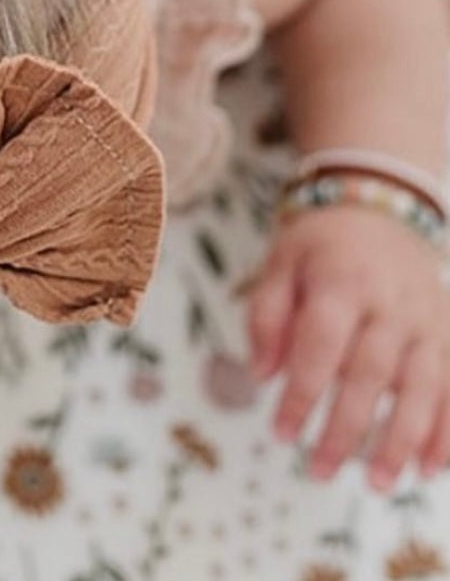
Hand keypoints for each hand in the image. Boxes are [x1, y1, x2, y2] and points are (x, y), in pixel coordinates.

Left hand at [246, 204, 449, 489]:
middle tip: (319, 470)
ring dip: (399, 441)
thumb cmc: (319, 244)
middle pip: (370, 375)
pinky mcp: (448, 335)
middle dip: (346, 429)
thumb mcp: (279, 262)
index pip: (321, 345)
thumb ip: (267, 316)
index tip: (281, 433)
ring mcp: (427, 321)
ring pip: (419, 389)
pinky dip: (446, 432)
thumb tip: (262, 376)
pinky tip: (430, 469)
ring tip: (378, 485)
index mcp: (342, 282)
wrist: (378, 207)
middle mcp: (390, 304)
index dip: (302, 393)